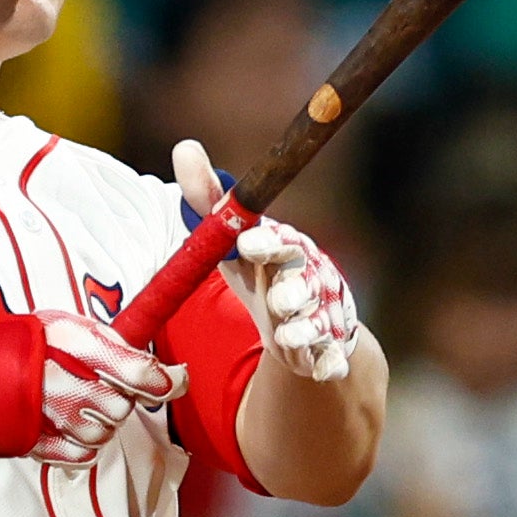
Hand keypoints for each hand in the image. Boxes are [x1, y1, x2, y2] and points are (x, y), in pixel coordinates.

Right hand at [33, 310, 186, 465]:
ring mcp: (39, 412)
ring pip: (101, 435)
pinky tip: (68, 426)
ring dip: (100, 424)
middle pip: (119, 407)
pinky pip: (80, 456)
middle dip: (119, 399)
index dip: (164, 380)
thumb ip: (119, 349)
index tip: (176, 380)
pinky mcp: (29, 441)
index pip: (133, 369)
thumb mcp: (74, 328)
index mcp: (68, 339)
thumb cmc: (36, 344)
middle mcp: (54, 376)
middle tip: (102, 387)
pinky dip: (82, 445)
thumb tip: (170, 377)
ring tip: (80, 405)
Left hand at [173, 140, 358, 381]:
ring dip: (304, 329)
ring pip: (318, 321)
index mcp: (287, 249)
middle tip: (280, 299)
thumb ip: (209, 202)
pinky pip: (333, 357)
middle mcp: (312, 278)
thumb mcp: (231, 243)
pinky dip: (328, 363)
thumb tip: (184, 147)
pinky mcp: (330, 349)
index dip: (268, 241)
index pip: (283, 240)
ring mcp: (324, 314)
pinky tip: (322, 369)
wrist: (298, 324)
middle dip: (294, 289)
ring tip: (288, 337)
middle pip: (306, 281)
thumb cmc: (260, 271)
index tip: (249, 244)